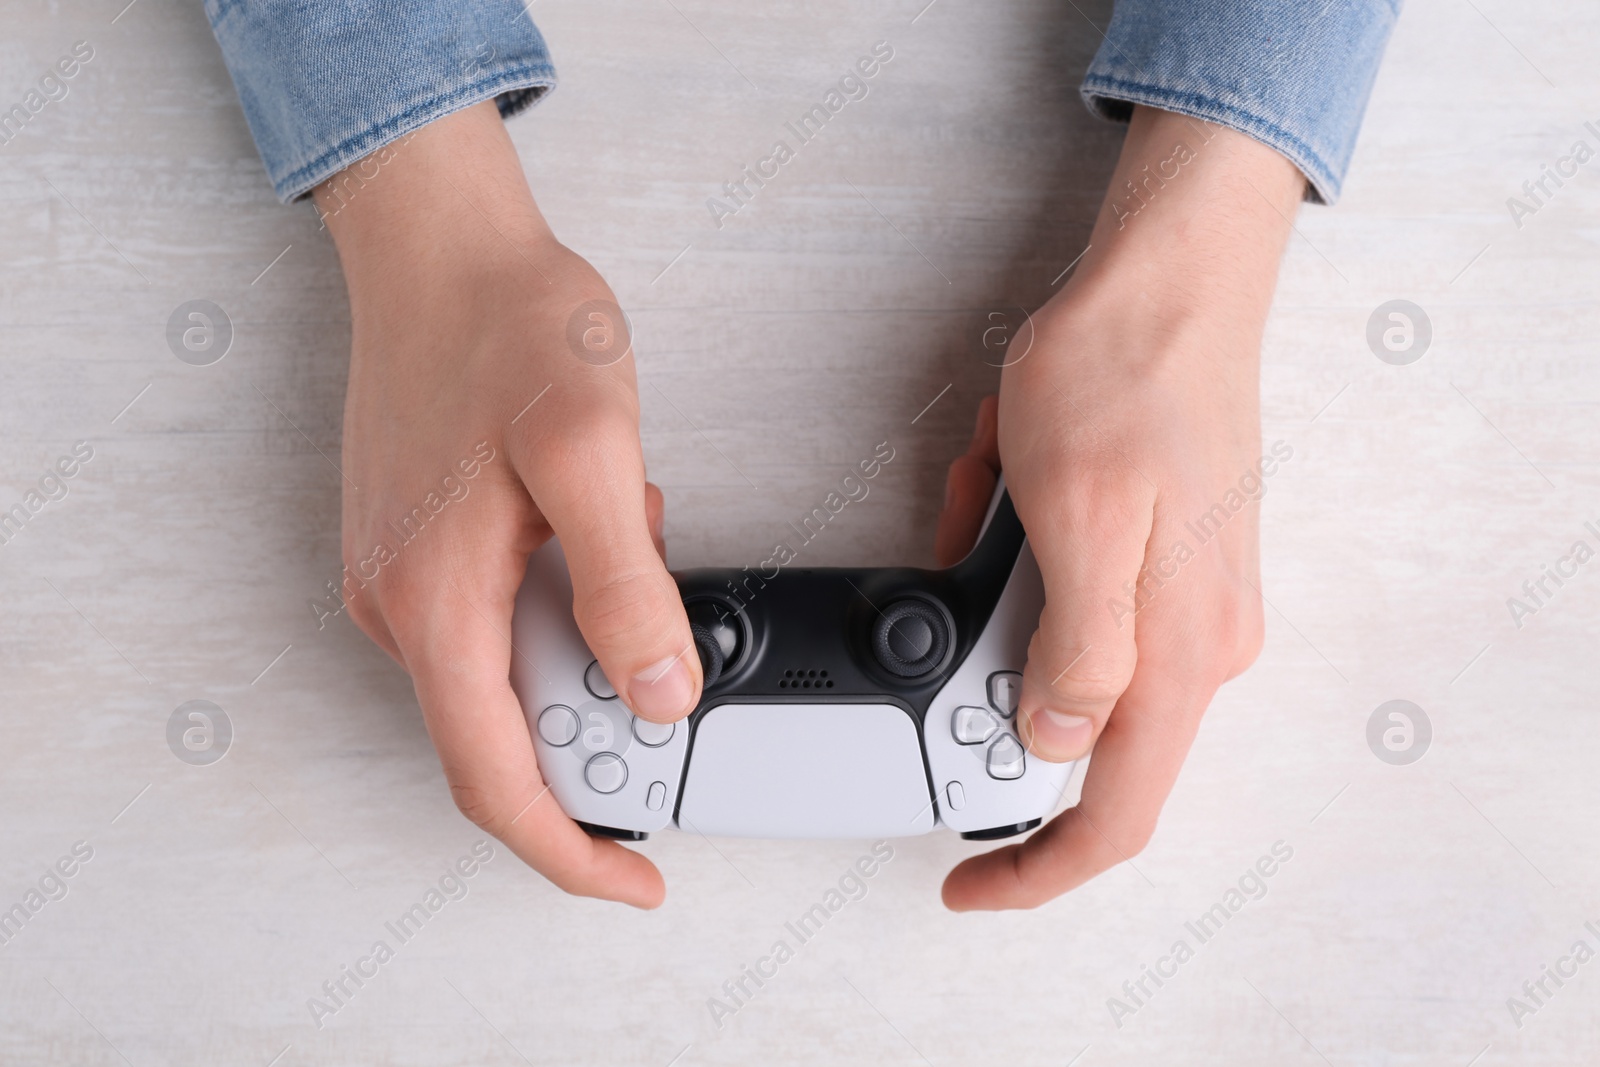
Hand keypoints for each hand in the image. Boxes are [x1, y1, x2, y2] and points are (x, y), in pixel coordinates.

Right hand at [316, 102, 700, 907]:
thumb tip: (658, 691)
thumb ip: (624, 581)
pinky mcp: (418, 545)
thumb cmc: (506, 327)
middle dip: (599, 735)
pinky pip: (496, 621)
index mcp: (437, 604)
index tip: (634, 879)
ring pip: (503, 678)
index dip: (568, 851)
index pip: (495, 781)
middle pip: (500, 741)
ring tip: (639, 554)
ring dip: (586, 653)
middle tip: (672, 675)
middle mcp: (402, 606)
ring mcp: (402, 577)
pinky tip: (601, 530)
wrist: (441, 245)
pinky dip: (562, 608)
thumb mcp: (590, 448)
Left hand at [938, 107, 1304, 909]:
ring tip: (996, 481)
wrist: (1172, 276)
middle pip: (1071, 719)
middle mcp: (1194, 640)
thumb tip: (1059, 746)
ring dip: (999, 581)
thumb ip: (1079, 652)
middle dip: (989, 653)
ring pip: (1053, 640)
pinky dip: (1014, 544)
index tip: (970, 882)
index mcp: (1182, 650)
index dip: (1037, 868)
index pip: (1116, 812)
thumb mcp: (1079, 519)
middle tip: (966, 555)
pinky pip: (1062, 584)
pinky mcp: (1158, 556)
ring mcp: (1180, 597)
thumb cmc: (1127, 376)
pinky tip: (1011, 472)